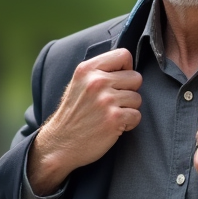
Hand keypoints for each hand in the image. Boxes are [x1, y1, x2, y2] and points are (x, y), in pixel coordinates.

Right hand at [29, 48, 141, 192]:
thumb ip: (99, 72)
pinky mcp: (114, 119)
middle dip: (129, 91)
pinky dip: (129, 123)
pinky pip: (137, 115)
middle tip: (113, 103)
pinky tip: (113, 126)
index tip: (118, 81)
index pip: (124, 55)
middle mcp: (97, 82)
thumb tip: (128, 65)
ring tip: (110, 115)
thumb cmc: (73, 114)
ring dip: (128, 109)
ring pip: (137, 98)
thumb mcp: (78, 84)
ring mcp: (106, 100)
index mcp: (87, 70)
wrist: (60, 144)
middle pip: (136, 77)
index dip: (126, 68)